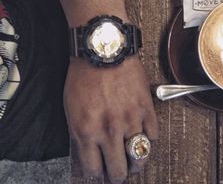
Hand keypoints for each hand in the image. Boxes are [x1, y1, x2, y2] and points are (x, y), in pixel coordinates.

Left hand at [64, 56, 158, 183]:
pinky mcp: (145, 108)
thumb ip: (79, 134)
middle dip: (118, 176)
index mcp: (86, 131)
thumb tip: (88, 154)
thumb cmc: (84, 76)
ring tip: (135, 161)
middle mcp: (109, 130)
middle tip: (119, 174)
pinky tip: (143, 135)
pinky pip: (152, 135)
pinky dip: (148, 139)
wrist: (103, 51)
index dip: (98, 175)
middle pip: (119, 169)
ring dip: (137, 163)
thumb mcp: (70, 108)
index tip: (101, 174)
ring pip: (140, 156)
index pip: (94, 169)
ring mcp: (130, 120)